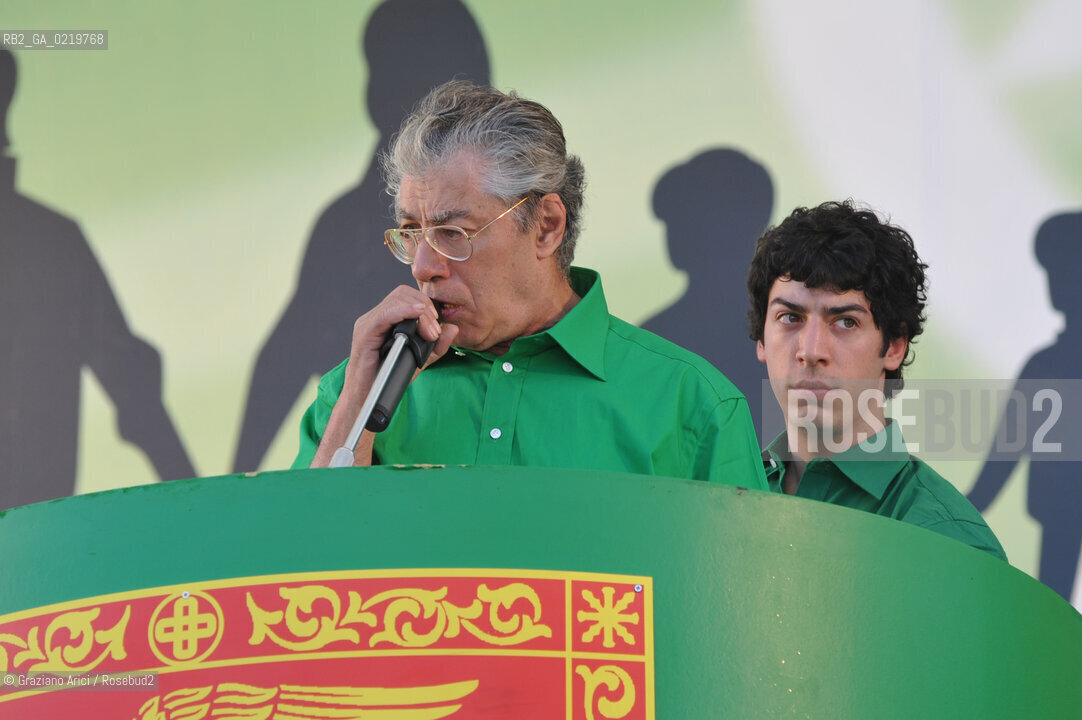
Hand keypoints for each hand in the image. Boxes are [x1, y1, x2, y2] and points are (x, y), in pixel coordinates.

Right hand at [311, 286, 458, 466]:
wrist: (366, 400)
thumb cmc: (388, 380)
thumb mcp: (419, 361)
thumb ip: (436, 346)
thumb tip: (453, 328)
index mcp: (387, 320)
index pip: (408, 297)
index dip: (427, 306)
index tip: (437, 327)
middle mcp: (376, 317)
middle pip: (403, 293)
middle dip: (425, 308)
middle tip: (434, 331)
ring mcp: (369, 323)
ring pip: (397, 299)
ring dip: (420, 312)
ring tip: (429, 333)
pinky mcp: (364, 333)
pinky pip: (385, 313)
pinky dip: (404, 311)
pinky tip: (417, 316)